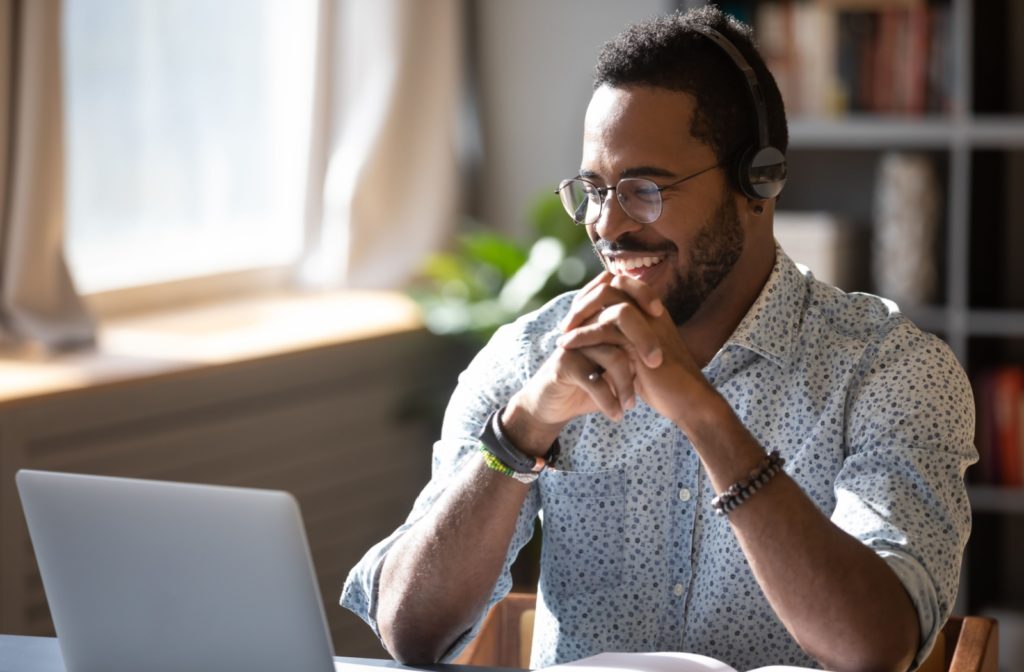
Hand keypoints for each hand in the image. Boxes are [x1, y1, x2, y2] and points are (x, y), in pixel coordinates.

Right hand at [502, 273, 664, 452]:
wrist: (553, 404)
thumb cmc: (590, 382)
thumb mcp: (614, 364)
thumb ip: (633, 347)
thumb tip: (670, 341)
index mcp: (598, 319)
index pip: (621, 290)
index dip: (642, 293)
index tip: (661, 313)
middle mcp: (585, 326)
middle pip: (620, 317)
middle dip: (644, 341)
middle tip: (656, 364)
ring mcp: (574, 344)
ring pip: (612, 355)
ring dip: (626, 384)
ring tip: (632, 405)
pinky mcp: (564, 365)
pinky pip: (594, 380)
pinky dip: (609, 401)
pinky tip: (617, 414)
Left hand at [556, 273, 711, 425]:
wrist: (687, 401)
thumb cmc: (664, 383)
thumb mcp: (639, 355)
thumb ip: (623, 340)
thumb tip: (597, 333)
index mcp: (652, 310)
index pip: (619, 284)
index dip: (594, 294)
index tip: (576, 315)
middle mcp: (651, 310)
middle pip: (611, 284)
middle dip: (584, 300)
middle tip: (566, 322)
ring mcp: (648, 322)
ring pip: (607, 300)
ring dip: (579, 314)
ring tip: (562, 333)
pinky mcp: (642, 340)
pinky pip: (605, 327)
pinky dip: (582, 335)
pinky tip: (566, 345)